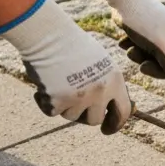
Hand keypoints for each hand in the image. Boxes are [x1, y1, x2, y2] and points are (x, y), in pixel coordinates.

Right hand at [0, 0, 130, 133]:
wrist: (48, 35)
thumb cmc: (71, 45)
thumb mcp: (99, 62)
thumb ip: (108, 85)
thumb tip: (113, 109)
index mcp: (115, 80)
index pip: (123, 112)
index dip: (115, 124)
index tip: (107, 130)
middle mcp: (100, 91)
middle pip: (95, 119)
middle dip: (84, 114)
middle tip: (73, 103)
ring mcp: (79, 98)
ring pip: (72, 116)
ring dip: (64, 105)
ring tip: (57, 83)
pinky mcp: (58, 101)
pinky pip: (51, 112)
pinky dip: (44, 102)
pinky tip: (41, 86)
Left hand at [91, 0, 164, 95]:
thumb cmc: (141, 20)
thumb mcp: (158, 44)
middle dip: (156, 68)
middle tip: (142, 66)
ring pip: (158, 58)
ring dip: (142, 58)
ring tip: (130, 49)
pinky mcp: (151, 32)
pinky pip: (147, 50)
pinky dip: (136, 50)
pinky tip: (126, 42)